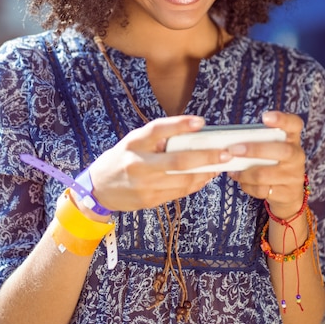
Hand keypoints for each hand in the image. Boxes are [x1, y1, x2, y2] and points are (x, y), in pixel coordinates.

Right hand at [87, 115, 233, 212]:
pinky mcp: (149, 201)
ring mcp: (144, 185)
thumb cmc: (122, 158)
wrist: (99, 188)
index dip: (180, 124)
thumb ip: (157, 138)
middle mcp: (138, 163)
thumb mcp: (133, 142)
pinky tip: (205, 176)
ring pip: (183, 180)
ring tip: (220, 165)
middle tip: (225, 153)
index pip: (158, 130)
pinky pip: (179, 192)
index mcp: (133, 143)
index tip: (201, 122)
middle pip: (178, 161)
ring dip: (205, 173)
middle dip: (206, 157)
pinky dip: (195, 184)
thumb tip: (191, 136)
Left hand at [228, 111, 305, 219]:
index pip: (294, 124)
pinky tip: (240, 180)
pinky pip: (261, 190)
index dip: (282, 119)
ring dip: (244, 172)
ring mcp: (294, 176)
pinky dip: (247, 185)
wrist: (289, 193)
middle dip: (255, 150)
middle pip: (282, 151)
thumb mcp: (272, 148)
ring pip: (265, 174)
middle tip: (233, 150)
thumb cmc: (274, 162)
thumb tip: (230, 140)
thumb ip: (259, 140)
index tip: (265, 117)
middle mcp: (297, 156)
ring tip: (232, 169)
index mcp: (292, 140)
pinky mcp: (287, 194)